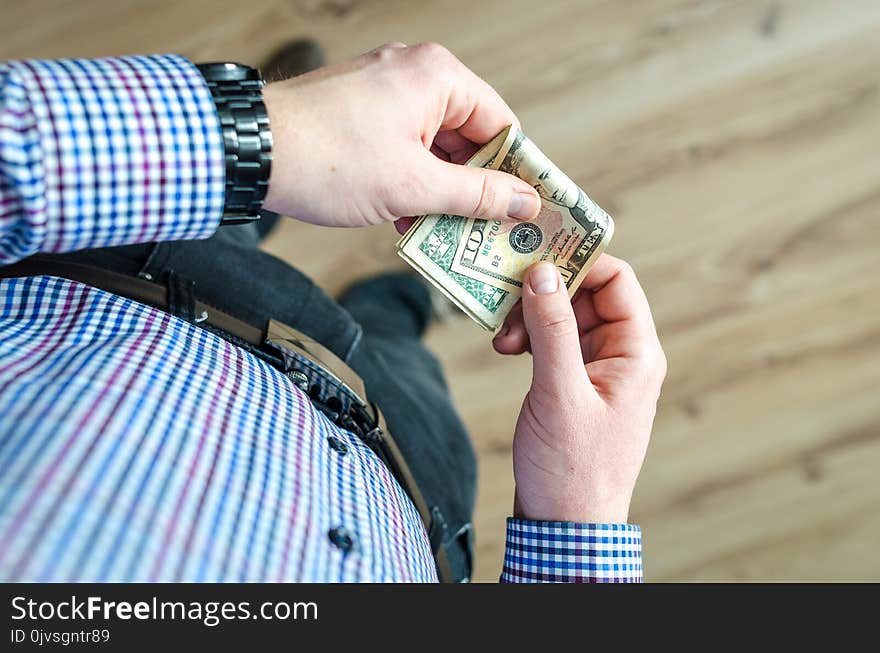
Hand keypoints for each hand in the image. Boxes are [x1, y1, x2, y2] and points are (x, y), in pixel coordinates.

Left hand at [261, 42, 540, 227]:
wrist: (248, 152)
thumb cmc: (327, 160)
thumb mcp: (413, 186)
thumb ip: (476, 195)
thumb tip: (524, 202)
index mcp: (437, 77)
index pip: (501, 124)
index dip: (516, 170)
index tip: (526, 209)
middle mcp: (414, 73)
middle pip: (469, 136)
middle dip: (474, 187)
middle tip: (486, 231)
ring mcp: (384, 90)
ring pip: (435, 146)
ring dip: (440, 191)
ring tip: (444, 233)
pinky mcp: (361, 111)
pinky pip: (405, 145)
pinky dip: (411, 180)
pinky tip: (409, 219)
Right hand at [493, 256, 665, 522]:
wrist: (565, 526)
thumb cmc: (574, 470)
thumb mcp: (560, 394)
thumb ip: (553, 330)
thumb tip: (543, 273)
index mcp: (636, 353)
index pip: (616, 281)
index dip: (579, 259)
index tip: (535, 251)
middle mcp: (620, 355)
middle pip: (585, 294)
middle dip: (543, 291)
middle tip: (505, 297)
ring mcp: (595, 370)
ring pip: (563, 316)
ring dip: (529, 316)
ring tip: (501, 337)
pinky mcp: (571, 384)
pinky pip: (551, 342)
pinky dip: (527, 338)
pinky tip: (505, 349)